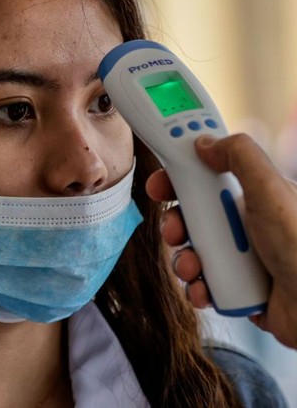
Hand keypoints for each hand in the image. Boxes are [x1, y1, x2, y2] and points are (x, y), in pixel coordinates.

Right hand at [146, 133, 296, 348]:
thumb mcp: (272, 192)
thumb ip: (240, 157)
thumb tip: (204, 142)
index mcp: (255, 197)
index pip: (210, 177)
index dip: (180, 178)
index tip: (160, 184)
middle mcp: (247, 225)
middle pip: (193, 215)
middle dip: (176, 224)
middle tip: (175, 231)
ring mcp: (241, 258)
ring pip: (193, 250)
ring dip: (184, 260)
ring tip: (194, 269)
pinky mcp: (236, 288)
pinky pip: (202, 283)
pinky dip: (197, 287)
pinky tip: (205, 291)